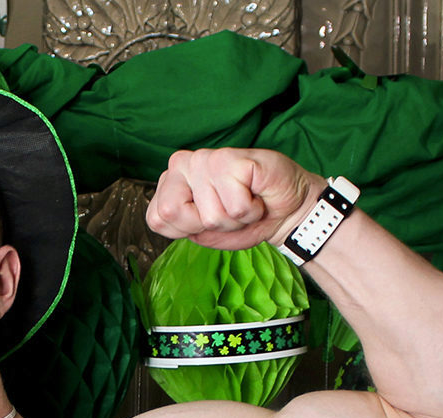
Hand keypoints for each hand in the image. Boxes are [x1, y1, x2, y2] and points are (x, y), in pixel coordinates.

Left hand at [146, 148, 323, 251]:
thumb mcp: (204, 232)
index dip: (186, 230)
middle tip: (227, 212)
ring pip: (209, 214)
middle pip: (172, 212)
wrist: (286, 211)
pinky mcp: (232, 158)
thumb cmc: (246, 220)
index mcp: (171, 180)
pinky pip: (234, 206)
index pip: (156, 218)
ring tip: (244, 202)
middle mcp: (184, 164)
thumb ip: (180, 225)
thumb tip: (166, 211)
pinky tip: (255, 195)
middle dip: (206, 225)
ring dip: (233, 219)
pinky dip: (250, 211)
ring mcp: (207, 158)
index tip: (207, 220)